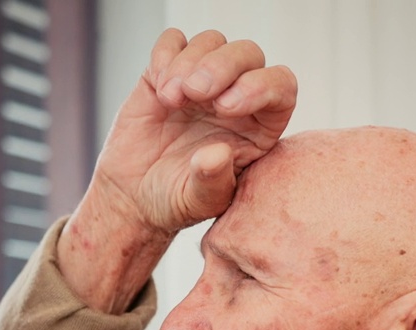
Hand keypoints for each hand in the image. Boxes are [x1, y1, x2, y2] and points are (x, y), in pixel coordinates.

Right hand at [59, 29, 296, 313]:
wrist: (135, 196)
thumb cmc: (176, 201)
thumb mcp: (198, 201)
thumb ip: (213, 181)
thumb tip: (217, 153)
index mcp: (260, 126)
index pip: (280, 87)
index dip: (260, 86)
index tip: (226, 106)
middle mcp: (237, 95)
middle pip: (248, 54)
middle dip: (222, 66)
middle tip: (193, 93)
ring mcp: (203, 81)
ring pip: (212, 42)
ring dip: (189, 63)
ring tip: (170, 99)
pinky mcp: (169, 71)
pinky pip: (174, 40)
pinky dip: (166, 55)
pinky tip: (158, 88)